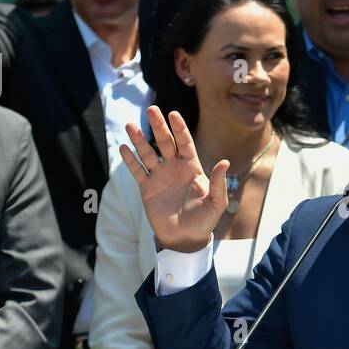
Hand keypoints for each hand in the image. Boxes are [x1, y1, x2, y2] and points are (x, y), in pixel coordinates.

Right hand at [119, 105, 228, 251]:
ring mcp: (159, 177)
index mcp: (192, 167)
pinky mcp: (147, 188)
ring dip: (139, 139)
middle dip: (158, 126)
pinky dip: (130, 160)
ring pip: (148, 153)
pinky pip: (137, 171)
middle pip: (165, 142)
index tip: (173, 114)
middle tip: (151, 109)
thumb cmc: (204, 221)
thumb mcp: (216, 203)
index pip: (185, 143)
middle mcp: (174, 168)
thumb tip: (225, 162)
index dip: (179, 128)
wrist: (185, 239)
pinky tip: (124, 148)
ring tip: (131, 125)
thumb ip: (218, 182)